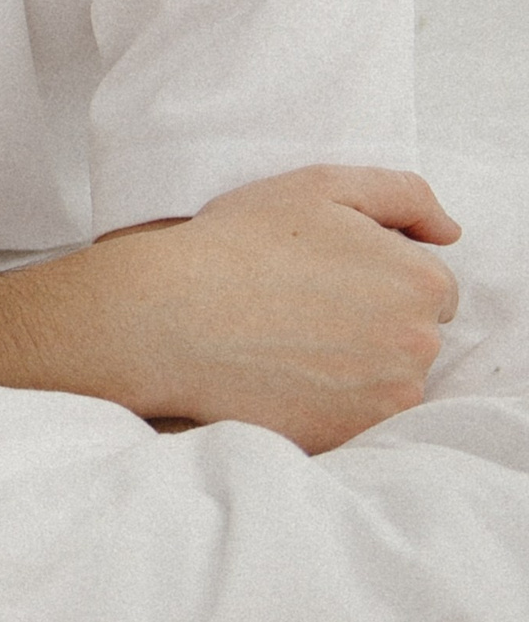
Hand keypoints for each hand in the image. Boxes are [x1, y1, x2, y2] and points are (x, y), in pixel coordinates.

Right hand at [77, 164, 459, 451]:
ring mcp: (386, 397)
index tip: (326, 274)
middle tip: (302, 304)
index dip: (377, 275)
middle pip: (412, 334)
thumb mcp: (322, 186)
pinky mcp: (350, 435)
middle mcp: (418, 344)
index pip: (428, 286)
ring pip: (388, 377)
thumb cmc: (241, 243)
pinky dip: (329, 399)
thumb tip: (450, 233)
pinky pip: (355, 415)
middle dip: (372, 319)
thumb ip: (404, 195)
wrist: (171, 316)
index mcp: (420, 281)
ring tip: (289, 338)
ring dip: (354, 362)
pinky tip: (284, 371)